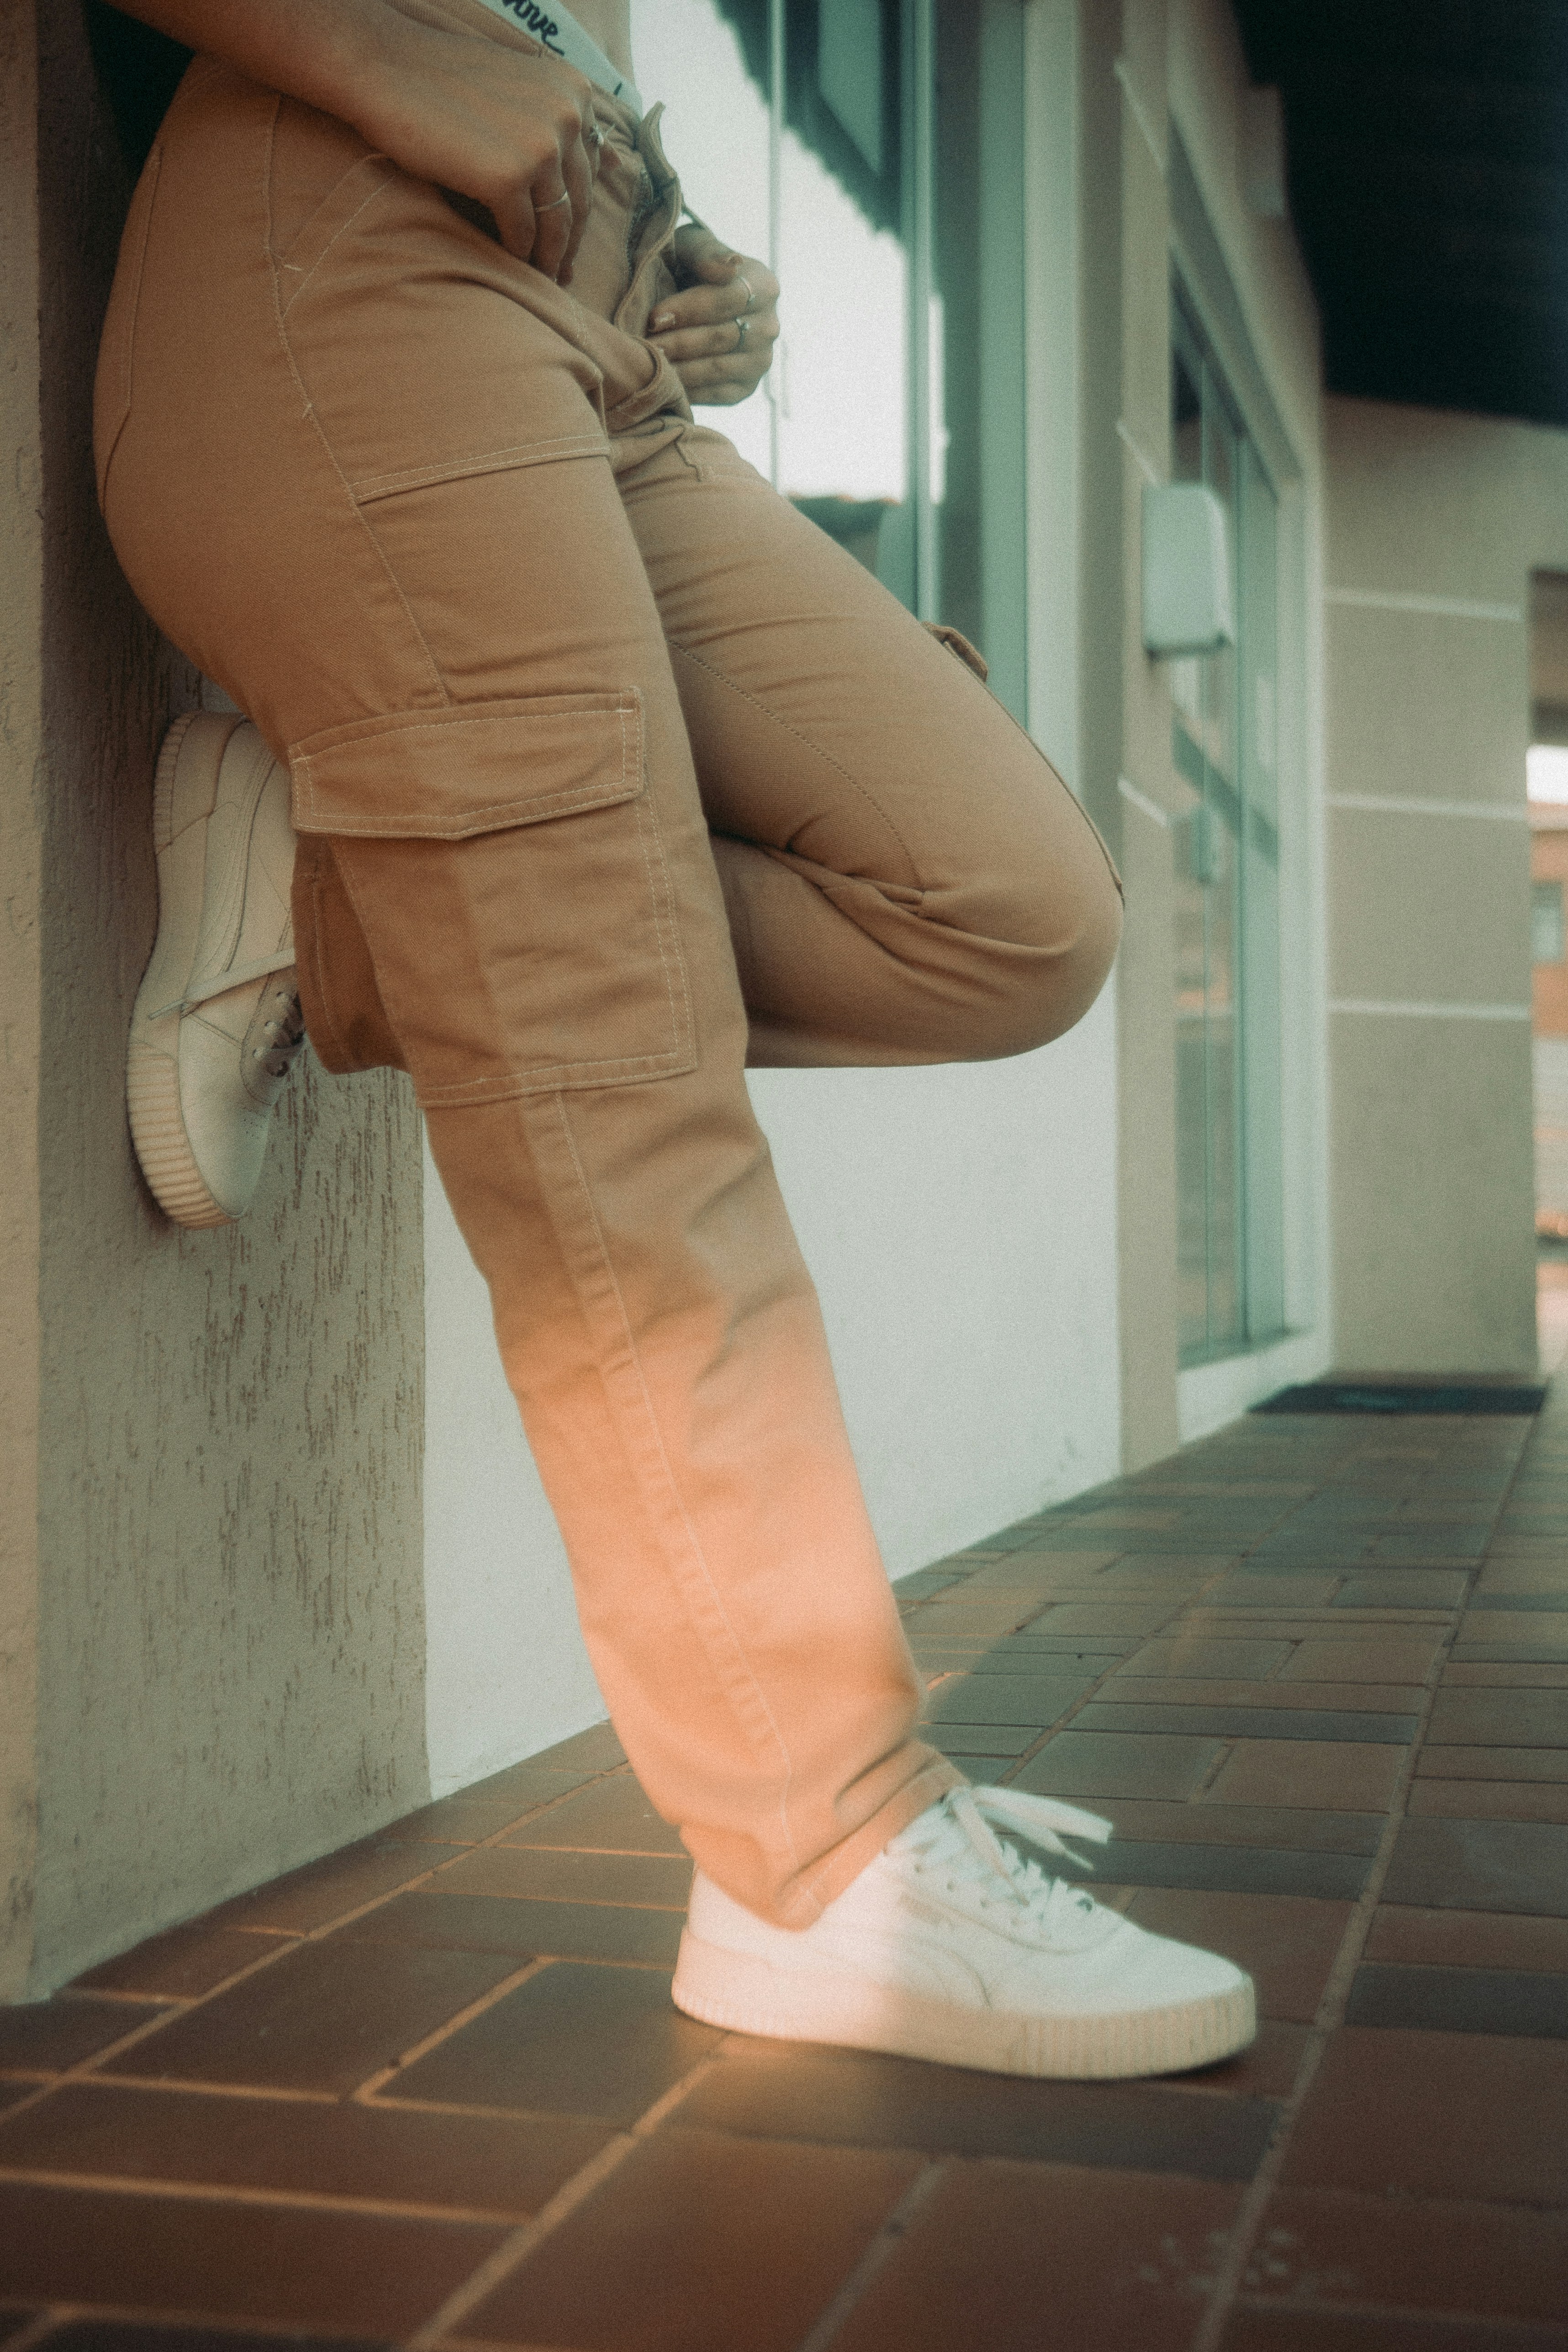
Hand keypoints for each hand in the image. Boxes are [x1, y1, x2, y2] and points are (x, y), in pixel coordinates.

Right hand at [350, 11, 601, 280]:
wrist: (385, 67)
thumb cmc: (444, 80)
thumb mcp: (520, 87)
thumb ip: (562, 120)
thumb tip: (614, 161)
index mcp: (575, 92)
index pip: (589, 168)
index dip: (579, 208)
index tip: (569, 238)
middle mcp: (568, 117)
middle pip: (579, 200)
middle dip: (569, 243)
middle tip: (561, 274)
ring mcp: (541, 148)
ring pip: (556, 225)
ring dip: (548, 259)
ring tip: (539, 280)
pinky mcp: (508, 177)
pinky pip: (522, 235)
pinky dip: (517, 258)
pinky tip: (509, 268)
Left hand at [648, 226, 779, 404]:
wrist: (695, 300)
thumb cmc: (689, 268)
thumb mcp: (694, 247)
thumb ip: (707, 251)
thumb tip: (730, 267)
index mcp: (764, 286)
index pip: (728, 299)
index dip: (690, 310)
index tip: (654, 317)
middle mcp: (769, 326)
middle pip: (722, 337)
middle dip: (680, 342)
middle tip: (647, 346)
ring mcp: (761, 361)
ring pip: (718, 368)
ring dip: (681, 369)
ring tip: (650, 365)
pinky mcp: (746, 388)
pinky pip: (717, 394)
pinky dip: (688, 390)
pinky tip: (663, 384)